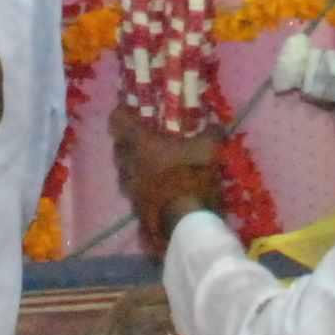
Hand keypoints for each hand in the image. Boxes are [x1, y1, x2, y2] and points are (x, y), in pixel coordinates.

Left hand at [110, 100, 226, 247]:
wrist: (184, 223)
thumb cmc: (191, 176)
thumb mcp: (208, 149)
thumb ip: (211, 133)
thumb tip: (217, 125)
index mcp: (140, 143)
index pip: (117, 120)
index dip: (123, 112)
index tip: (133, 111)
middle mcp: (128, 163)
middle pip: (118, 146)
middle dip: (129, 140)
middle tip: (146, 137)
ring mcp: (129, 188)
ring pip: (124, 169)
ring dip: (134, 165)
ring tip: (152, 164)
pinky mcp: (135, 207)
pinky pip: (133, 190)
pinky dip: (142, 186)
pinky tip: (158, 186)